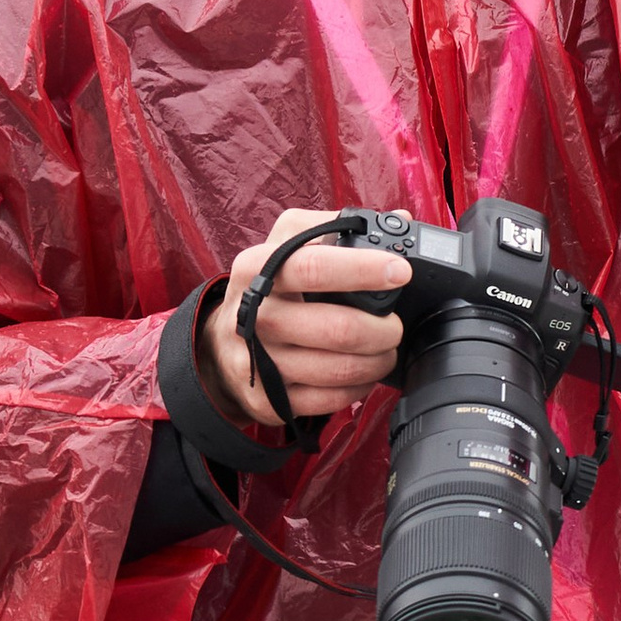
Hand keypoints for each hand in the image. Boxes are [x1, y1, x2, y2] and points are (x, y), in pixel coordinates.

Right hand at [201, 205, 410, 434]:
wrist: (221, 340)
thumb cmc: (269, 286)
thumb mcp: (289, 243)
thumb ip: (339, 226)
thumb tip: (399, 220)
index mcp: (258, 267)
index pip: (314, 267)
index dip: (362, 269)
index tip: (399, 271)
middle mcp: (252, 314)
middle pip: (336, 328)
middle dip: (382, 329)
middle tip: (395, 325)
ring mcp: (256, 361)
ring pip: (338, 369)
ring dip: (377, 361)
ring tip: (385, 349)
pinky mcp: (266, 399)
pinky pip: (328, 400)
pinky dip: (358, 388)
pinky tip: (363, 373)